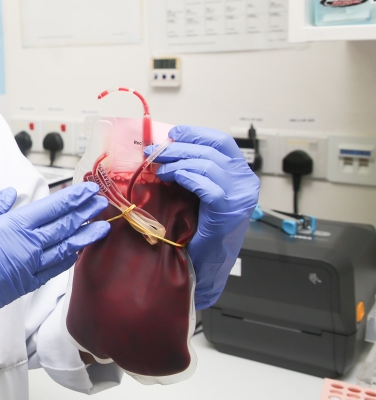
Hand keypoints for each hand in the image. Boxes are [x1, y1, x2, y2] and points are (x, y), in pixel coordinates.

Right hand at [0, 184, 109, 360]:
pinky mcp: (24, 286)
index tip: (89, 190)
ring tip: (101, 228)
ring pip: (65, 250)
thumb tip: (11, 195)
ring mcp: (28, 269)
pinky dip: (67, 259)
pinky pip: (53, 270)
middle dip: (85, 213)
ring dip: (85, 237)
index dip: (73, 198)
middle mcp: (26, 248)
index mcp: (12, 228)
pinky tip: (75, 252)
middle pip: (64, 227)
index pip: (51, 209)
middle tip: (101, 203)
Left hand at [146, 125, 259, 309]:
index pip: (221, 142)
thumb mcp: (200, 193)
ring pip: (206, 164)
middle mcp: (246, 182)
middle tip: (154, 152)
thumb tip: (168, 149)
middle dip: (178, 148)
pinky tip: (170, 179)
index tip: (174, 134)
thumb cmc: (200, 231)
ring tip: (158, 169)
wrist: (206, 266)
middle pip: (210, 150)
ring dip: (176, 162)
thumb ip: (194, 171)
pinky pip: (205, 185)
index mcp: (241, 175)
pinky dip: (185, 177)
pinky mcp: (228, 210)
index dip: (196, 134)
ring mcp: (240, 196)